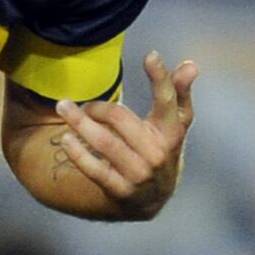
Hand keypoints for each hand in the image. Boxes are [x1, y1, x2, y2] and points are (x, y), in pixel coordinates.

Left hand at [53, 52, 198, 219]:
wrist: (153, 198)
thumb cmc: (162, 148)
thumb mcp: (175, 123)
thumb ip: (179, 93)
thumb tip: (190, 65)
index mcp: (171, 132)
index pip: (166, 101)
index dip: (160, 78)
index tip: (151, 55)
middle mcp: (157, 154)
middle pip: (119, 118)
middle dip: (96, 107)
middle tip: (83, 105)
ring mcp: (138, 174)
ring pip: (103, 142)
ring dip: (78, 123)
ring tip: (63, 108)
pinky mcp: (120, 190)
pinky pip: (93, 169)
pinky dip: (77, 152)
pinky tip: (66, 140)